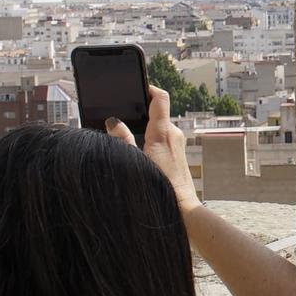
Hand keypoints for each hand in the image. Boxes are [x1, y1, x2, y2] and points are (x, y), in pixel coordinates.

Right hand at [107, 85, 200, 214]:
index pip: (160, 98)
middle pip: (158, 112)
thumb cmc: (159, 187)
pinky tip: (140, 153)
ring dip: (145, 128)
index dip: (148, 88)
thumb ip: (122, 140)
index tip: (136, 86)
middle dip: (141, 111)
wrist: (182, 209)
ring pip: (160, 127)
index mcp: (163, 132)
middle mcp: (174, 134)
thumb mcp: (135, 162)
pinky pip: (164, 139)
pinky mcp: (178, 154)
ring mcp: (178, 144)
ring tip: (128, 136)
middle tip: (124, 113)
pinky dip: (151, 139)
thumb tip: (113, 121)